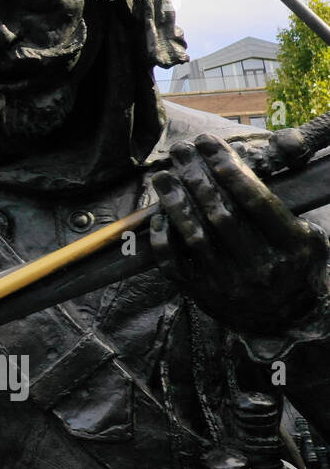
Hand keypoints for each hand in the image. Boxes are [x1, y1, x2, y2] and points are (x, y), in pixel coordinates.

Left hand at [149, 133, 328, 331]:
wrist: (288, 323)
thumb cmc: (297, 269)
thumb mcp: (310, 239)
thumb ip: (284, 210)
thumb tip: (247, 169)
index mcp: (291, 247)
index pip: (256, 202)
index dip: (231, 170)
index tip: (210, 145)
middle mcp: (259, 267)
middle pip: (220, 213)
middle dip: (197, 176)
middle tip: (181, 150)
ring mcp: (228, 282)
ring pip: (194, 235)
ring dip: (174, 202)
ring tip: (162, 175)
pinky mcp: (202, 293)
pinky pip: (174, 262)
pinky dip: (162, 237)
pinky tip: (158, 214)